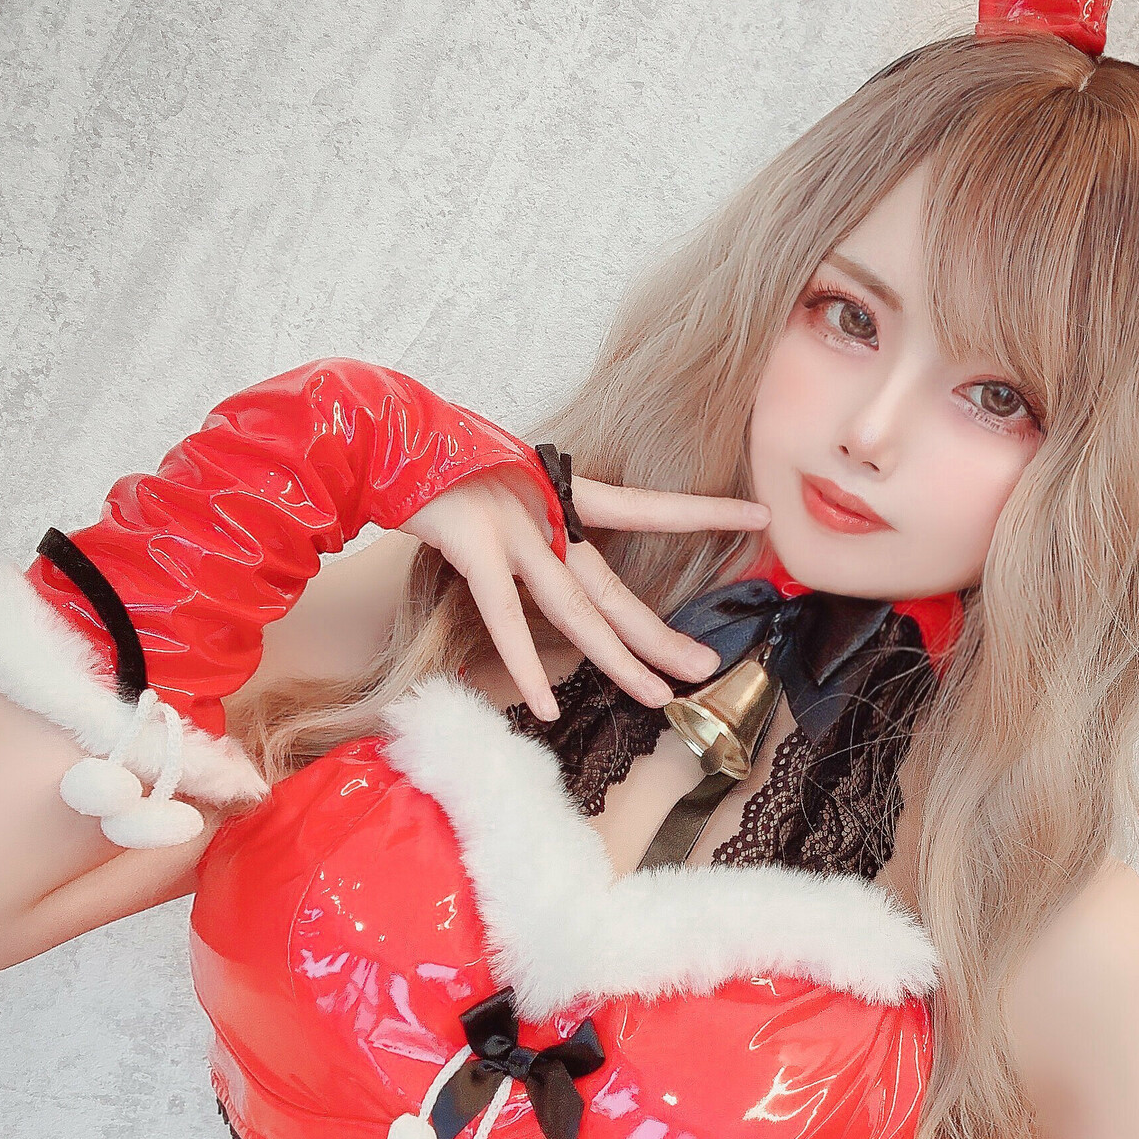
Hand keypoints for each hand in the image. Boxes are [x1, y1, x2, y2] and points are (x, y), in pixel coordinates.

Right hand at [401, 465, 770, 721]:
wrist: (381, 431)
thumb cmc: (441, 465)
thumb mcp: (507, 489)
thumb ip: (539, 527)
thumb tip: (559, 559)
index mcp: (564, 492)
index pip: (649, 506)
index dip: (704, 513)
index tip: (758, 517)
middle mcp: (549, 513)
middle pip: (616, 588)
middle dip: (661, 633)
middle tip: (706, 667)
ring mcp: (515, 531)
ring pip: (577, 610)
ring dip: (618, 659)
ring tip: (658, 696)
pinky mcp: (474, 547)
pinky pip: (505, 617)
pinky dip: (526, 665)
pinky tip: (547, 706)